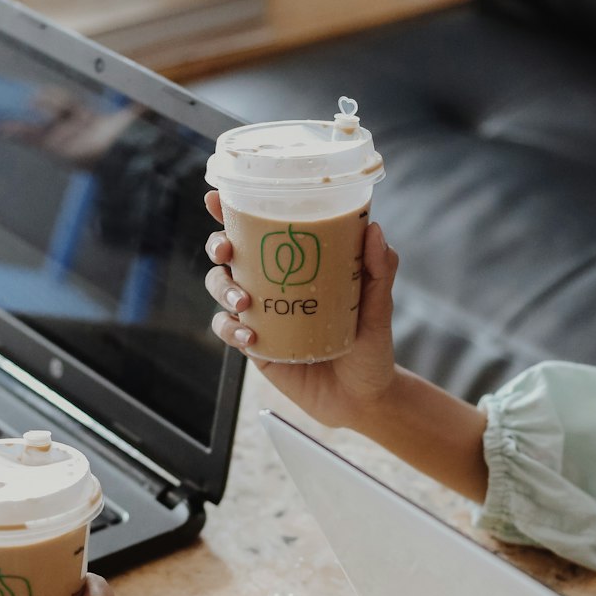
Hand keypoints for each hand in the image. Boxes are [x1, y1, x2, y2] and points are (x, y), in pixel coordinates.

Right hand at [204, 189, 398, 430]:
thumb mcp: (379, 306)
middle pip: (229, 255)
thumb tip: (373, 229)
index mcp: (296, 264)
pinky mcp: (256, 347)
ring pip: (221, 289)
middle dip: (218, 246)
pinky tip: (250, 336)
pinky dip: (231, 329)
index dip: (232, 210)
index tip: (216, 196)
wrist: (364, 398)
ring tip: (244, 303)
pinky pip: (229, 331)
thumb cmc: (372, 347)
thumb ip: (378, 269)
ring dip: (223, 289)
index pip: (260, 230)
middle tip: (227, 251)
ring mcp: (261, 315)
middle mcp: (272, 284)